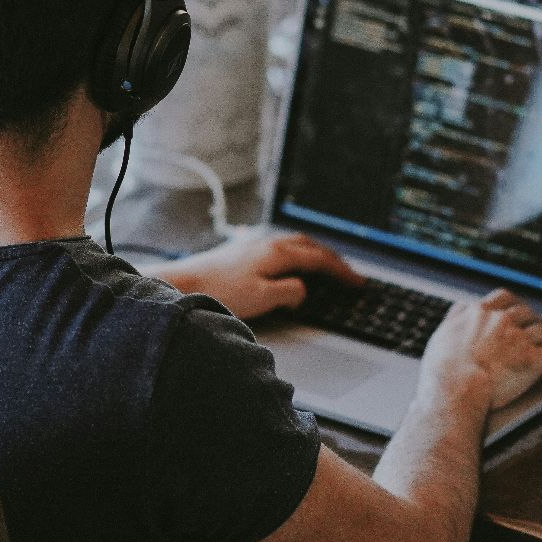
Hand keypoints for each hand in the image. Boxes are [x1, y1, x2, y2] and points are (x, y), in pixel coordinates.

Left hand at [158, 230, 362, 319]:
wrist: (184, 284)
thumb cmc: (219, 291)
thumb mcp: (263, 298)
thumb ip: (290, 293)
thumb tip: (303, 289)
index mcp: (278, 253)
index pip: (320, 259)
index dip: (342, 271)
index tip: (357, 282)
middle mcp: (268, 243)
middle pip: (310, 246)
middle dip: (332, 259)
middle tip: (347, 273)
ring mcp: (254, 244)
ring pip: (294, 244)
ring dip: (314, 254)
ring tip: (324, 267)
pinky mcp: (242, 251)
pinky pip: (280, 247)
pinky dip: (296, 255)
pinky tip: (289, 264)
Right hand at [418, 289, 541, 413]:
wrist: (454, 389)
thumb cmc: (442, 371)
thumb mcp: (442, 335)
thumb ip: (454, 318)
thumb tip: (460, 306)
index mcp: (480, 313)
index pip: (503, 298)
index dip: (515, 303)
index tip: (520, 308)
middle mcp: (502, 321)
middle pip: (528, 314)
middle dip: (539, 320)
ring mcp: (519, 338)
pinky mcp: (534, 359)